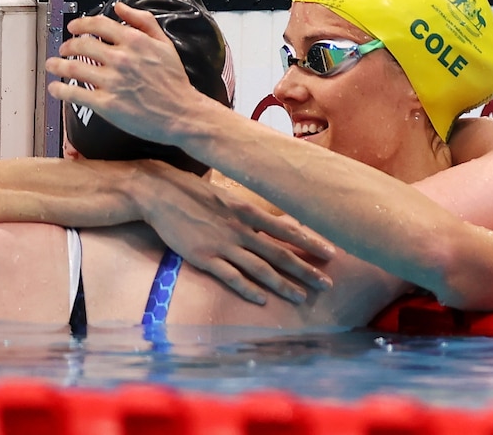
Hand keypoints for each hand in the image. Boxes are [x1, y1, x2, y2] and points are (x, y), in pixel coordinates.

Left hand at [46, 3, 200, 145]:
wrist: (182, 113)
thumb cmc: (176, 83)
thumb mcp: (165, 44)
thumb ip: (144, 21)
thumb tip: (121, 7)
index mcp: (134, 41)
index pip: (98, 25)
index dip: (80, 24)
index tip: (73, 27)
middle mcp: (121, 58)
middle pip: (81, 44)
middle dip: (67, 45)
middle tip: (63, 49)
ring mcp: (112, 81)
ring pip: (73, 67)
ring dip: (57, 64)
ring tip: (52, 65)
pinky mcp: (107, 104)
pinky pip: (75, 93)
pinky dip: (60, 90)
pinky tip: (55, 89)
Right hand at [140, 164, 334, 304]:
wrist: (161, 194)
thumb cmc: (195, 193)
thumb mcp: (228, 197)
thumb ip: (249, 212)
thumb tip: (272, 222)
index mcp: (248, 211)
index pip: (287, 229)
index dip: (310, 243)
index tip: (330, 254)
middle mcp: (241, 229)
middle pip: (279, 253)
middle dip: (306, 270)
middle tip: (327, 284)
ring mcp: (223, 245)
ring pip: (260, 269)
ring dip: (283, 284)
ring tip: (302, 296)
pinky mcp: (205, 258)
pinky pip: (231, 277)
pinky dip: (248, 289)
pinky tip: (262, 300)